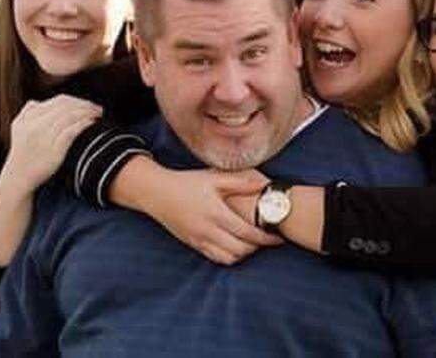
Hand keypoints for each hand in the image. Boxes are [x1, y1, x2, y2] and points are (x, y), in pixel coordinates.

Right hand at [2, 95, 102, 196]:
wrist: (19, 177)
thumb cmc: (23, 152)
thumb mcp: (18, 128)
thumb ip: (28, 111)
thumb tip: (40, 101)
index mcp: (28, 117)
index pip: (58, 101)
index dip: (76, 100)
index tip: (88, 104)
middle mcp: (35, 125)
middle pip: (66, 107)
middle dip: (85, 105)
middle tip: (99, 109)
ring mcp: (44, 138)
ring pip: (70, 117)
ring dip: (87, 113)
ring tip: (99, 114)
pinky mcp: (53, 151)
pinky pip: (71, 132)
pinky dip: (83, 124)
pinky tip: (92, 123)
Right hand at [146, 168, 282, 265]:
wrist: (156, 193)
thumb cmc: (186, 183)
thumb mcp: (213, 177)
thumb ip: (240, 182)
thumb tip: (264, 184)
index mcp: (216, 213)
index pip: (247, 233)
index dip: (266, 238)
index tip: (279, 237)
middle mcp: (208, 231)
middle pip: (241, 250)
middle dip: (258, 247)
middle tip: (268, 239)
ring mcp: (200, 240)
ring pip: (229, 259)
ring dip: (244, 254)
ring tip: (253, 243)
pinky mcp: (194, 244)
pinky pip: (216, 258)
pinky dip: (230, 257)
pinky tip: (236, 246)